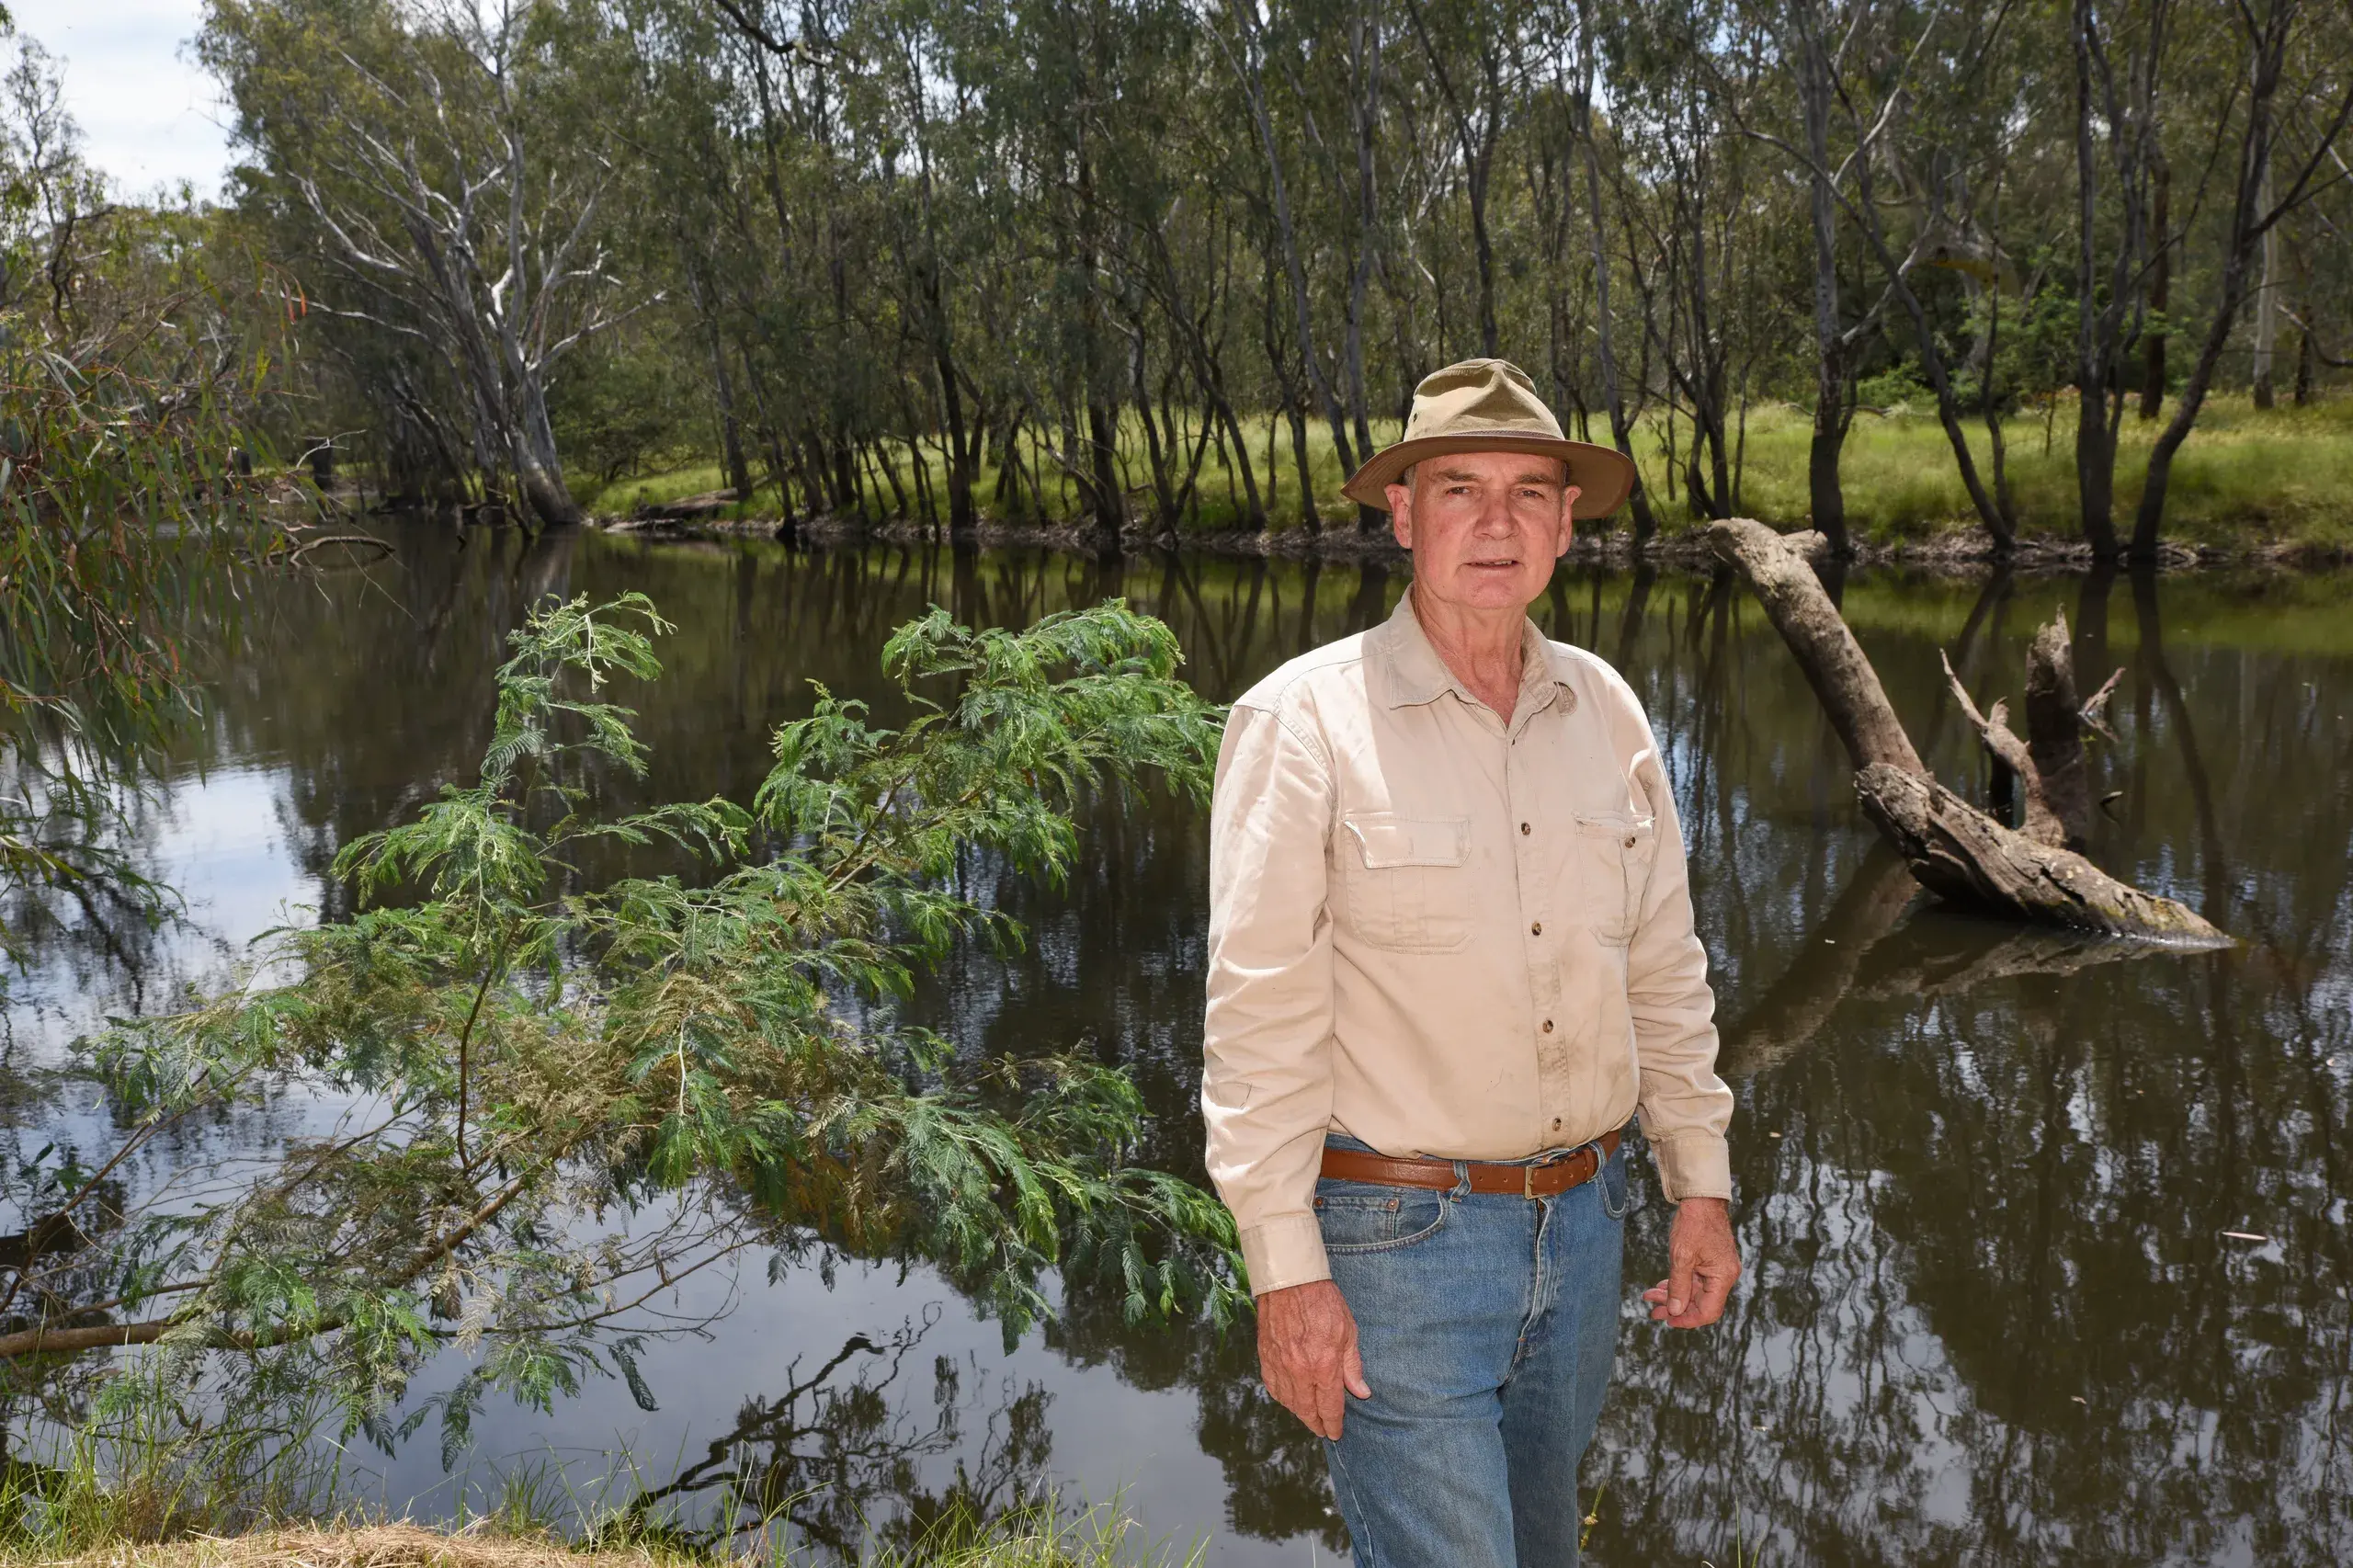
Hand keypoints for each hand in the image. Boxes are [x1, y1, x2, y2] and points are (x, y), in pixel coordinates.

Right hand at [1256, 1279, 1371, 1437]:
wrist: (1290, 1281)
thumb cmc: (1323, 1302)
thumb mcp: (1349, 1331)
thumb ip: (1353, 1366)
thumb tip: (1361, 1392)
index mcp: (1324, 1366)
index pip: (1329, 1407)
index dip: (1333, 1424)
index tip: (1336, 1433)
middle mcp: (1299, 1371)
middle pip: (1307, 1411)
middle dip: (1316, 1424)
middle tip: (1323, 1430)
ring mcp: (1279, 1366)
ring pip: (1288, 1402)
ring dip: (1300, 1412)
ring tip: (1309, 1415)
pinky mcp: (1266, 1357)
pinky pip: (1273, 1387)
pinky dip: (1283, 1397)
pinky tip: (1290, 1397)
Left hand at [1642, 1197, 1739, 1328]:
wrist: (1701, 1198)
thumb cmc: (1694, 1224)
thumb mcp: (1681, 1257)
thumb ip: (1678, 1286)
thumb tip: (1675, 1311)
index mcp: (1723, 1277)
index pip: (1708, 1311)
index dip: (1687, 1320)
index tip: (1666, 1320)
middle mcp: (1724, 1276)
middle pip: (1700, 1303)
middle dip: (1675, 1307)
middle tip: (1652, 1310)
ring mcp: (1718, 1268)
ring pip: (1695, 1291)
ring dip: (1673, 1295)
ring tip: (1650, 1297)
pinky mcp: (1710, 1262)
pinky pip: (1694, 1279)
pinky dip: (1678, 1283)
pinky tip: (1661, 1285)